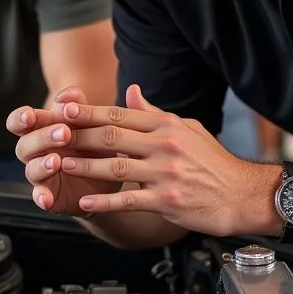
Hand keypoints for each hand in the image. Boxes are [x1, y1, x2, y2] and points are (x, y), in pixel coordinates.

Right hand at [6, 86, 120, 215]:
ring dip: (41, 164)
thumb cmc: (94, 141)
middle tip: (65, 133)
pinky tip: (46, 198)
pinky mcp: (50, 195)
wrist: (111, 174)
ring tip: (57, 161)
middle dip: (42, 138)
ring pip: (31, 169)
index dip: (20, 118)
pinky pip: (40, 196)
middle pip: (24, 145)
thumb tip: (69, 94)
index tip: (30, 115)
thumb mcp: (90, 121)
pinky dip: (41, 197)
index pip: (20, 122)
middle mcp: (36, 152)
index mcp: (41, 129)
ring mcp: (41, 174)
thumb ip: (78, 105)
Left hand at [52, 84, 278, 236]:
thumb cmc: (213, 162)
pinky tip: (86, 201)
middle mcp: (164, 145)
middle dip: (78, 135)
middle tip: (51, 134)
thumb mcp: (187, 128)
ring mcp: (165, 174)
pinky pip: (129, 200)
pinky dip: (105, 201)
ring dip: (84, 166)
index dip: (88, 113)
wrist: (242, 195)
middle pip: (112, 137)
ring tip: (59, 165)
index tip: (63, 109)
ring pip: (115, 167)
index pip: (119, 115)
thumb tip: (131, 92)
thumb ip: (154, 113)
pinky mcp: (168, 201)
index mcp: (166, 126)